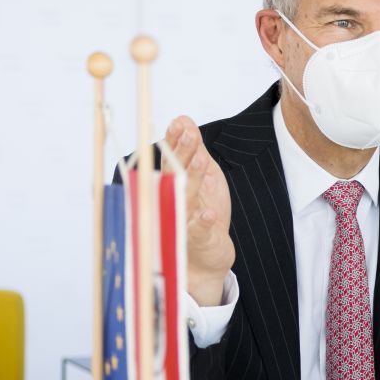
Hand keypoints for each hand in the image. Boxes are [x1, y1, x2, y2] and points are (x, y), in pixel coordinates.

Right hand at [167, 116, 234, 305]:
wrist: (204, 259)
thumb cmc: (200, 215)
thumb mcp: (203, 178)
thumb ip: (194, 151)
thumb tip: (184, 120)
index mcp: (173, 184)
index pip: (171, 159)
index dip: (175, 141)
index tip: (180, 124)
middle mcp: (171, 201)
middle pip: (174, 174)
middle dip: (180, 153)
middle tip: (189, 135)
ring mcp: (181, 221)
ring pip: (184, 198)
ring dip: (191, 179)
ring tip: (199, 161)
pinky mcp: (195, 240)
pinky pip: (197, 230)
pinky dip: (202, 222)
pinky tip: (208, 213)